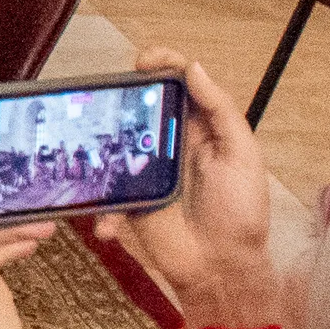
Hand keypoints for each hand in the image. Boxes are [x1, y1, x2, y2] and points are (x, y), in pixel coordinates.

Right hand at [110, 49, 285, 328]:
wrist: (219, 267)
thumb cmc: (239, 213)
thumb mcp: (242, 156)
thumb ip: (221, 111)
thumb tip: (194, 68)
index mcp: (199, 128)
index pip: (179, 84)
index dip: (162, 64)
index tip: (143, 61)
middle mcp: (168, 142)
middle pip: (137, 105)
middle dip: (118, 94)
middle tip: (105, 93)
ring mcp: (142, 169)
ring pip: (110, 142)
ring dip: (95, 144)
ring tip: (87, 148)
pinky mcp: (124, 198)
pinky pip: (101, 192)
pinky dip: (101, 208)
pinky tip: (110, 223)